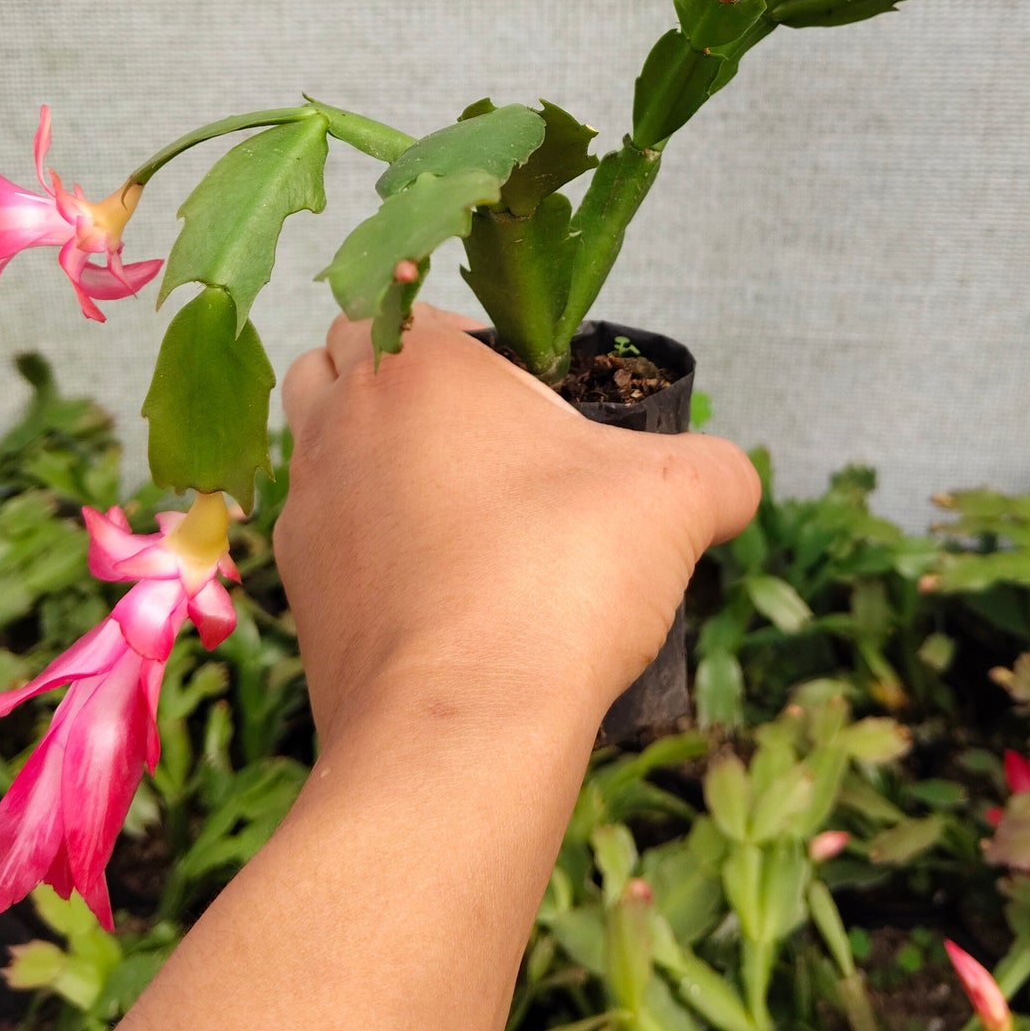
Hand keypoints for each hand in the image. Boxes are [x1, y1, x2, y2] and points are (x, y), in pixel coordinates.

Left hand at [278, 303, 759, 737]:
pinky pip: (319, 532)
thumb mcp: (677, 498)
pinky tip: (430, 580)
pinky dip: (360, 538)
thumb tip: (734, 482)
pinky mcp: (295, 588)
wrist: (462, 725)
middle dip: (397, 383)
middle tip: (482, 438)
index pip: (407, 305)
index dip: (465, 340)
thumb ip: (718, 469)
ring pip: (316, 441)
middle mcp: (339, 419)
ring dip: (366, 451)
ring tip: (452, 504)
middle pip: (342, 361)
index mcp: (414, 363)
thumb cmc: (559, 577)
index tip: (522, 394)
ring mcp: (307, 505)